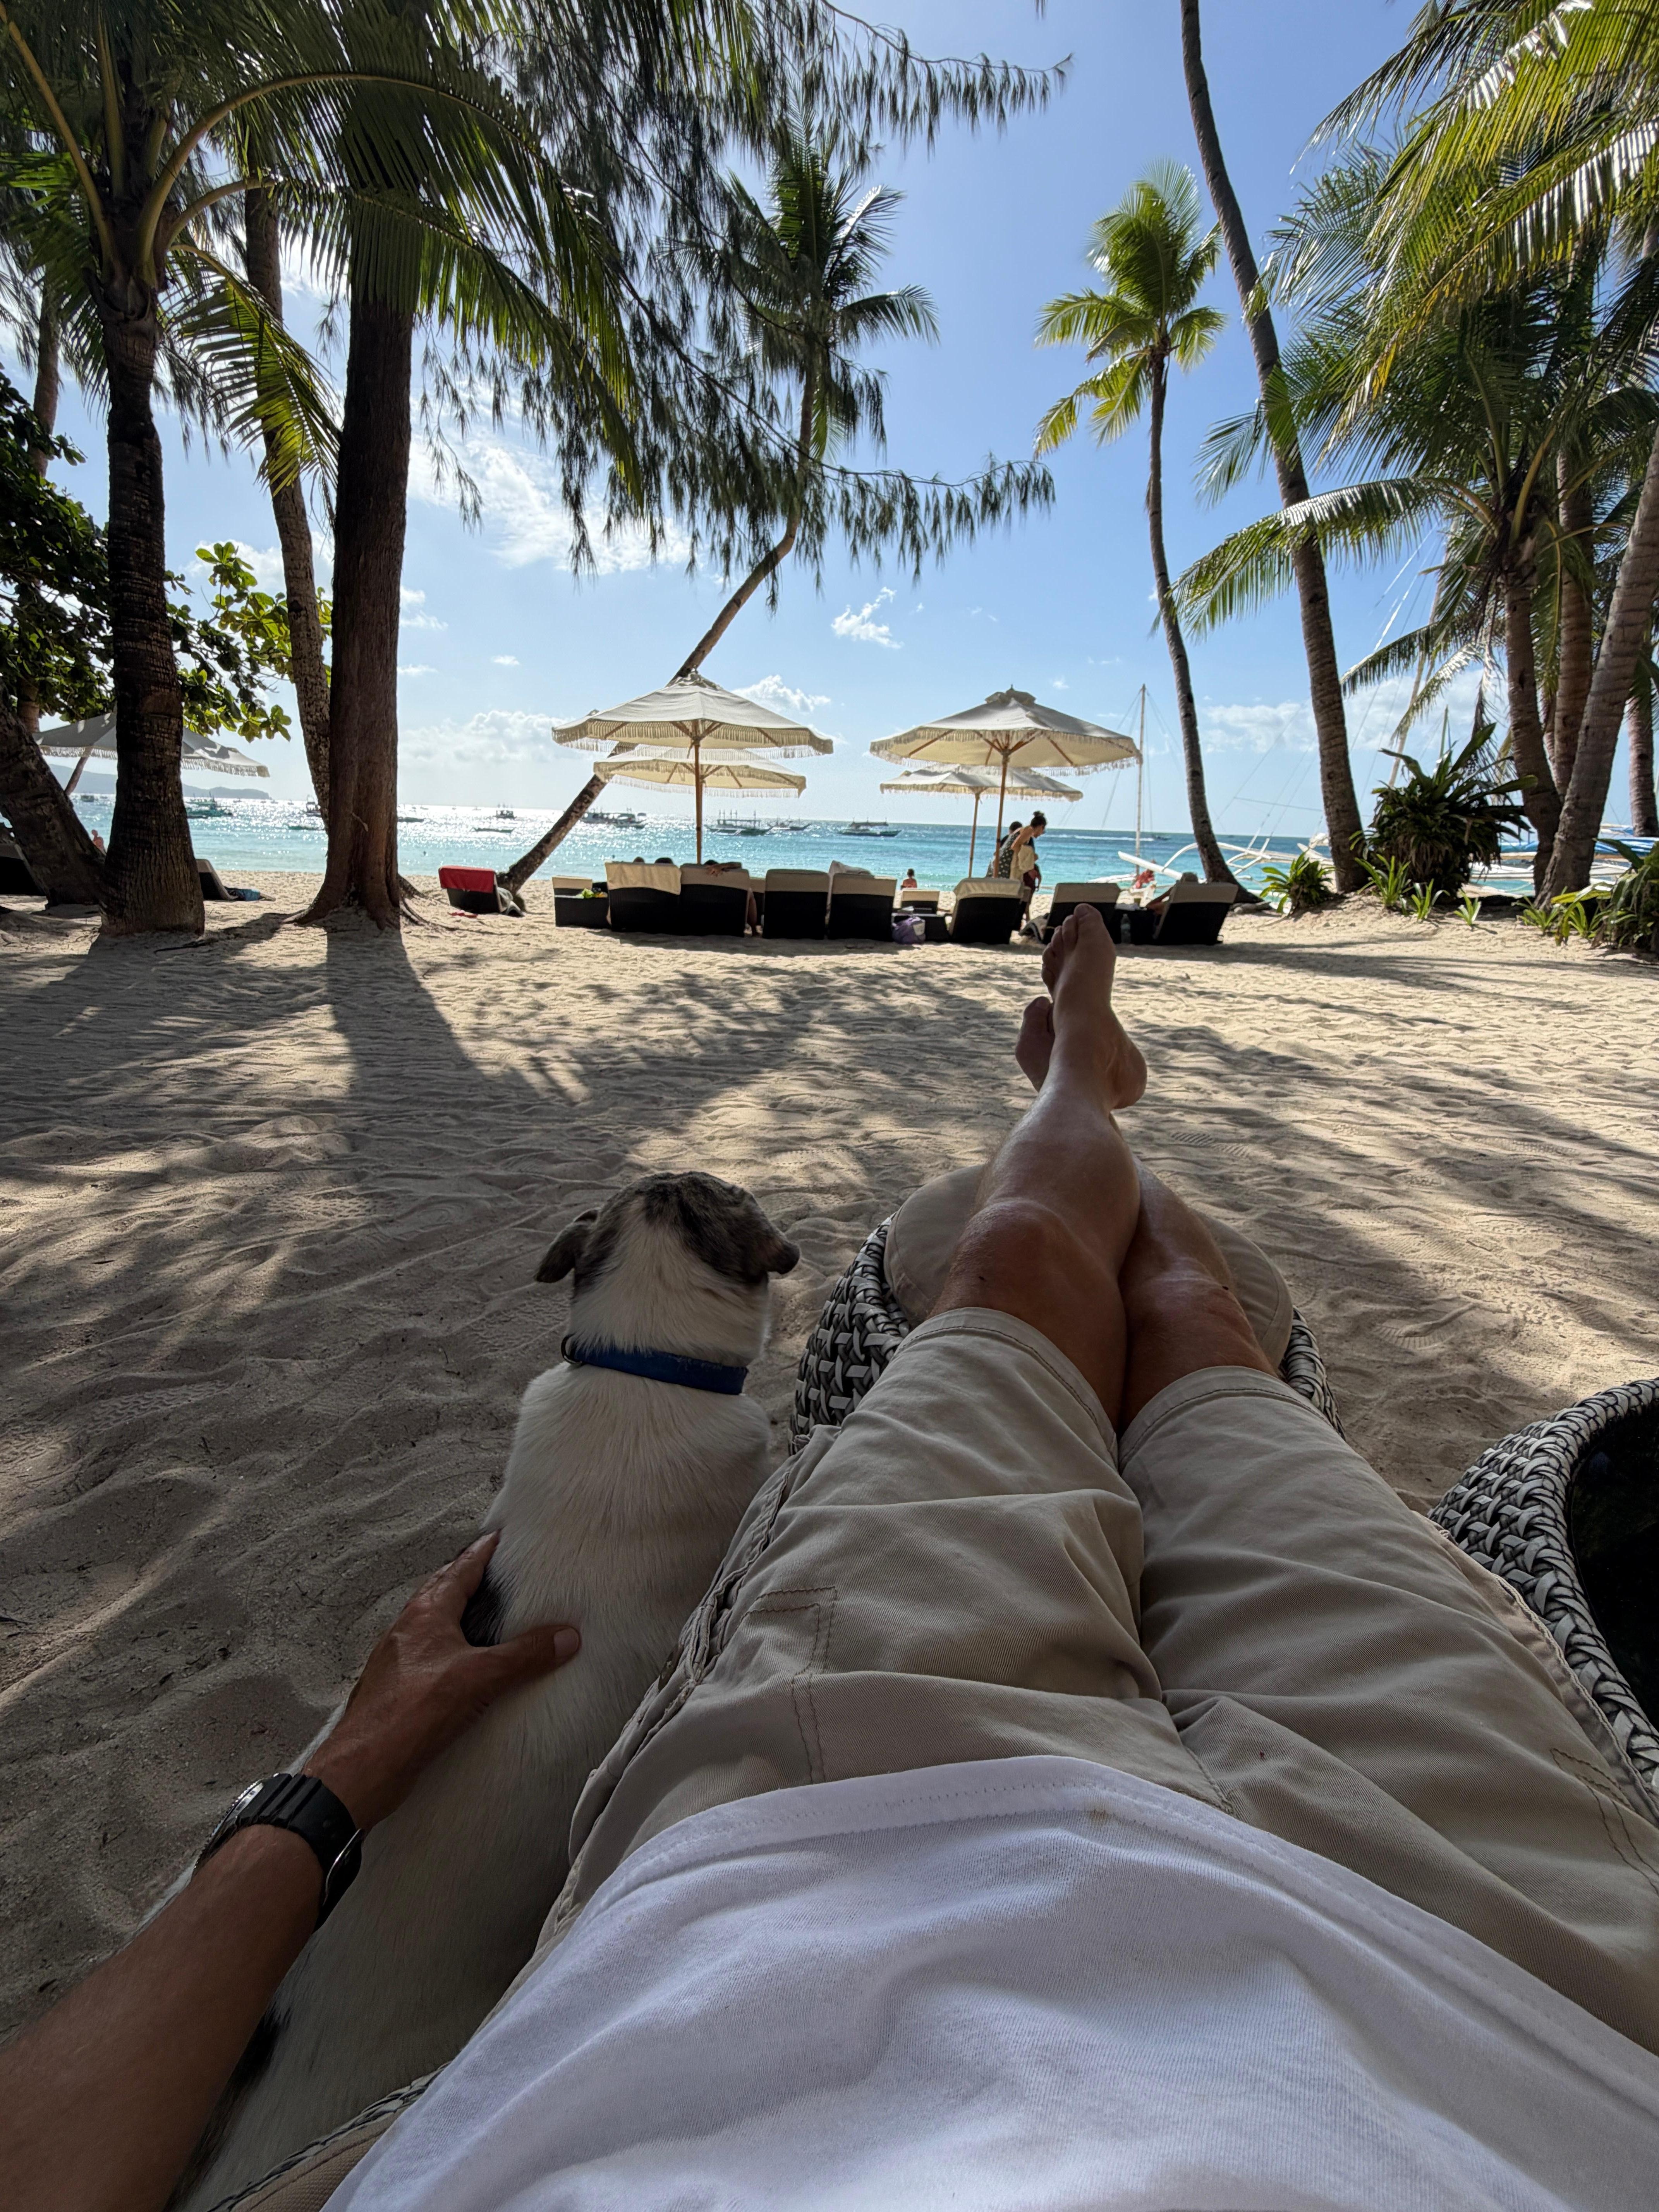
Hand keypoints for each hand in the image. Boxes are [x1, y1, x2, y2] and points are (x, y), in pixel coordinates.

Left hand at [303, 1534, 578, 1830]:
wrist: (361, 1769)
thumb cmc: (408, 1715)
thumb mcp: (478, 1679)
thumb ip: (524, 1656)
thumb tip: (566, 1636)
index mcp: (426, 1613)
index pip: (460, 1568)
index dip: (483, 1551)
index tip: (500, 1538)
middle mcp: (408, 1629)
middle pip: (442, 1591)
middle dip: (469, 1579)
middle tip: (498, 1574)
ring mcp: (398, 1659)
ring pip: (433, 1624)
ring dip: (457, 1616)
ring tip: (487, 1619)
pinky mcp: (396, 1689)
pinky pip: (428, 1656)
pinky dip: (450, 1650)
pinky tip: (463, 1668)